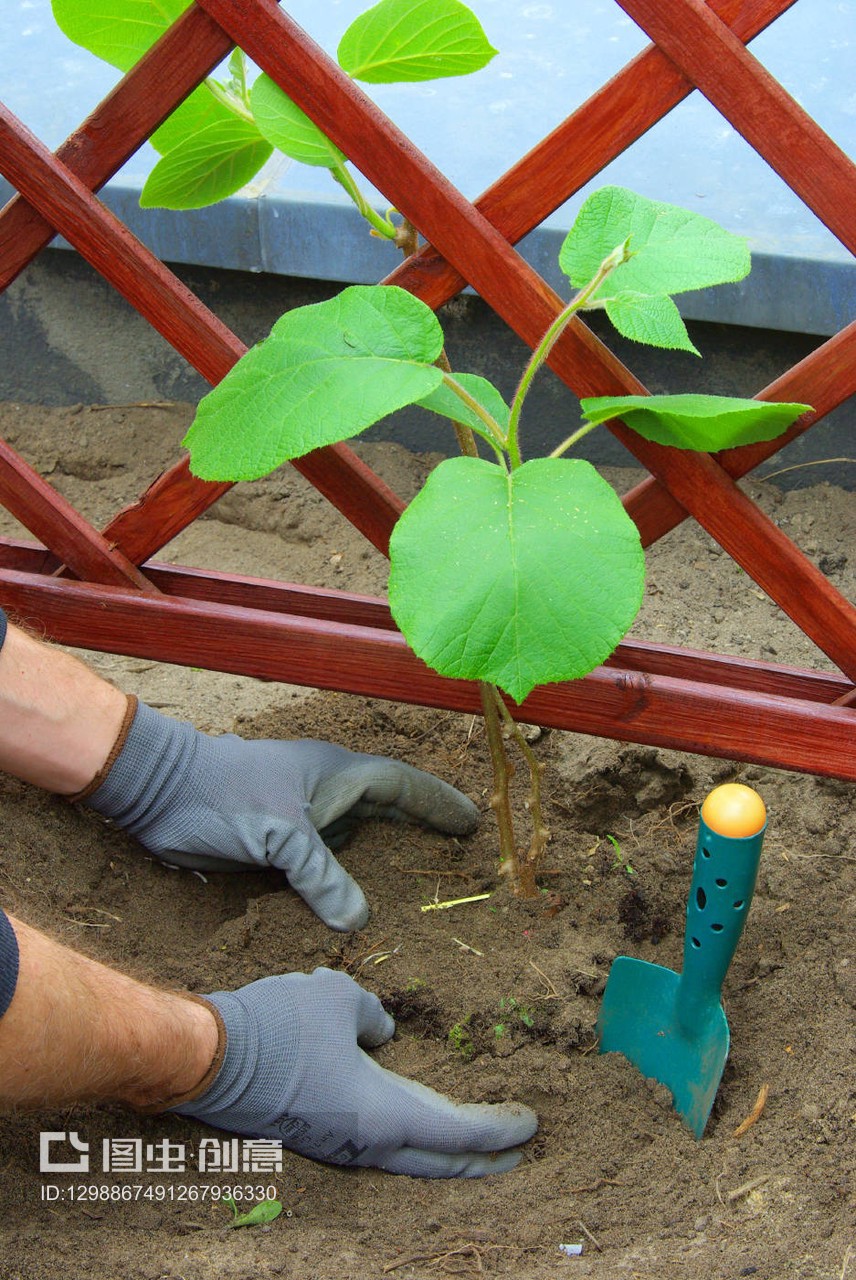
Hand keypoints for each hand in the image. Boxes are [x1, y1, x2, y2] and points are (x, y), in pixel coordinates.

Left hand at [85, 701, 478, 929]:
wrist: (159, 795)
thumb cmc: (221, 795)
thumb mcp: (278, 833)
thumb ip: (320, 874)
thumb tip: (358, 920)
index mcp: (335, 774)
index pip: (402, 787)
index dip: (438, 804)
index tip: (472, 822)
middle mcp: (325, 795)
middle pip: (386, 813)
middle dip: (420, 831)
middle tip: (457, 855)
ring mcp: (303, 820)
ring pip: (356, 841)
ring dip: (384, 860)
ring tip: (420, 887)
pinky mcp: (279, 846)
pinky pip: (325, 866)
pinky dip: (345, 884)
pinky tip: (355, 910)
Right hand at [173, 967, 536, 1177]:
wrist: (206, 1057)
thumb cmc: (278, 1025)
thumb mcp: (338, 996)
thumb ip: (374, 1014)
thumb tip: (383, 1034)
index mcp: (383, 1114)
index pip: (458, 1132)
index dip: (499, 1129)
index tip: (531, 1123)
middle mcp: (365, 1143)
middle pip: (438, 1161)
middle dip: (481, 1159)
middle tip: (516, 1151)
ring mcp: (337, 1146)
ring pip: (406, 1157)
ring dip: (444, 1151)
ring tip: (471, 1140)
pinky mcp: (314, 1136)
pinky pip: (377, 1145)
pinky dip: (409, 1139)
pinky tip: (410, 1121)